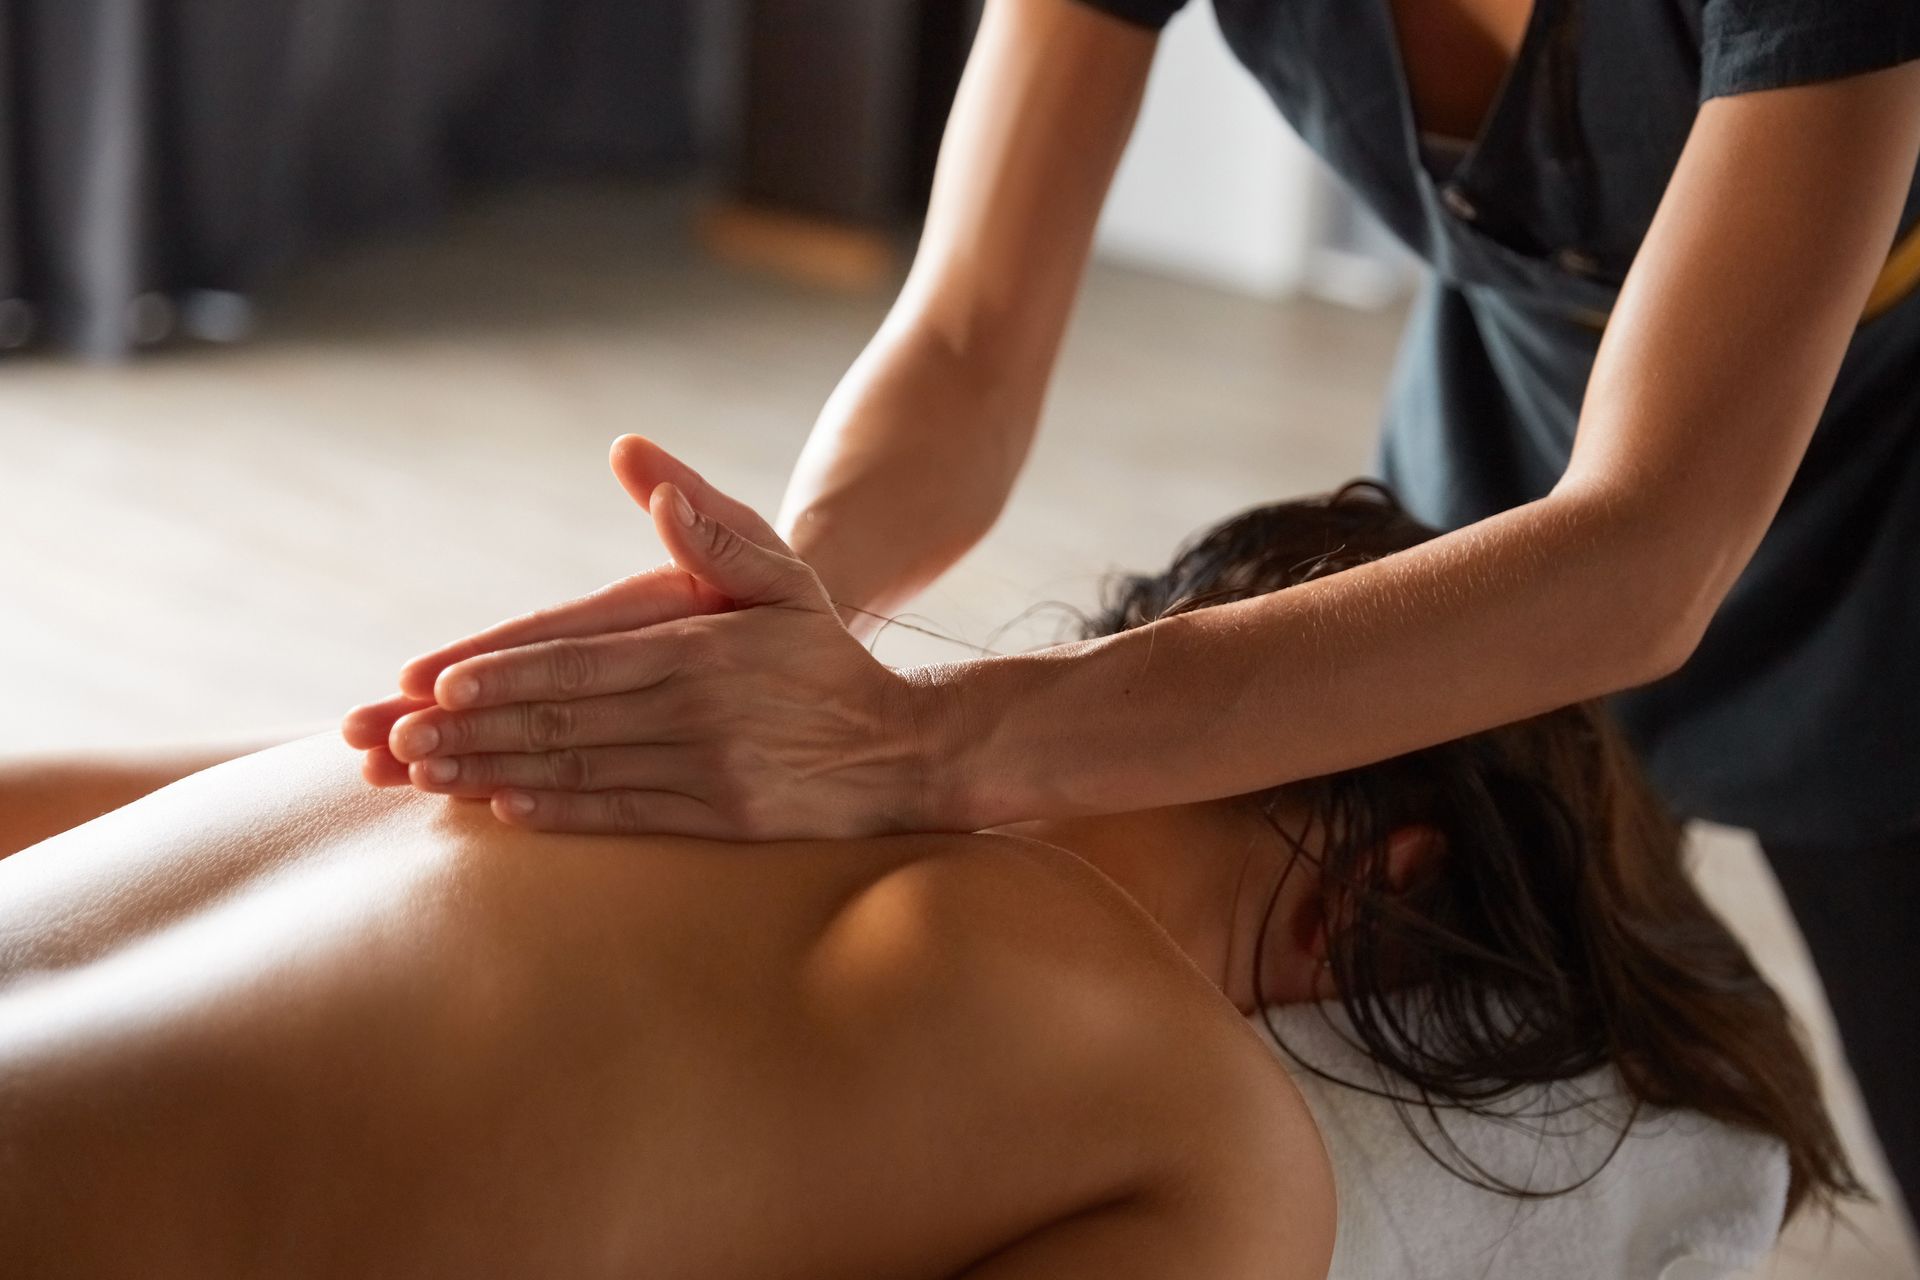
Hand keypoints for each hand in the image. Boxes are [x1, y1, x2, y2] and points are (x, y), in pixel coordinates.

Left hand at [342, 437, 950, 838]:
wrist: (902, 749)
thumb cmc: (824, 653)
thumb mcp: (781, 574)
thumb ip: (710, 525)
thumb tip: (638, 462)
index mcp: (703, 650)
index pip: (583, 661)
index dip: (505, 673)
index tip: (435, 681)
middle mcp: (698, 714)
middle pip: (563, 720)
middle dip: (471, 729)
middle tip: (393, 736)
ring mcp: (708, 774)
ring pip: (580, 772)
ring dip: (493, 773)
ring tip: (423, 774)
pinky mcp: (717, 822)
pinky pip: (622, 817)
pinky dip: (558, 812)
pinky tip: (504, 807)